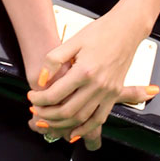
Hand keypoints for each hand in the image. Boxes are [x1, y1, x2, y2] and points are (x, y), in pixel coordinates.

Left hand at [26, 9, 158, 148]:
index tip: (32, 96)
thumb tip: (41, 80)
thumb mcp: (73, 41)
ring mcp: (108, 92)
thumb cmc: (101, 31)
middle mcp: (97, 85)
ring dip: (62, 124)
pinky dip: (85, 129)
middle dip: (46, 114)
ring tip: (48, 120)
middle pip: (66, 111)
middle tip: (36, 109)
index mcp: (84, 70)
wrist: (127, 29)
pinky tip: (74, 132)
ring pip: (81, 119)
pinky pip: (100, 119)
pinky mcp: (114, 94)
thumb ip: (53, 60)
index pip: (55, 94)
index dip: (39, 99)